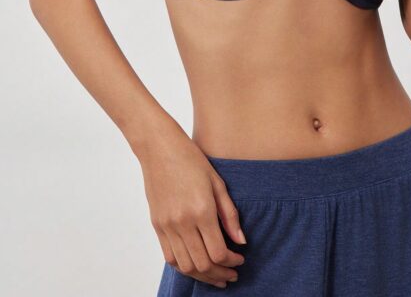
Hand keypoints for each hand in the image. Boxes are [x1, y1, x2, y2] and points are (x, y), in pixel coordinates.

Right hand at [137, 129, 245, 288]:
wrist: (159, 148)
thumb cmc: (191, 159)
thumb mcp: (217, 182)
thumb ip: (230, 214)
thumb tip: (241, 241)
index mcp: (201, 210)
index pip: (218, 252)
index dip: (231, 262)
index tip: (240, 259)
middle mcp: (182, 222)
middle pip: (202, 264)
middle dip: (220, 274)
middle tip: (232, 273)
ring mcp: (167, 226)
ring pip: (185, 266)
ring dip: (203, 275)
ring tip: (216, 275)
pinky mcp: (157, 226)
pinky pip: (170, 257)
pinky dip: (185, 267)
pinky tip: (197, 264)